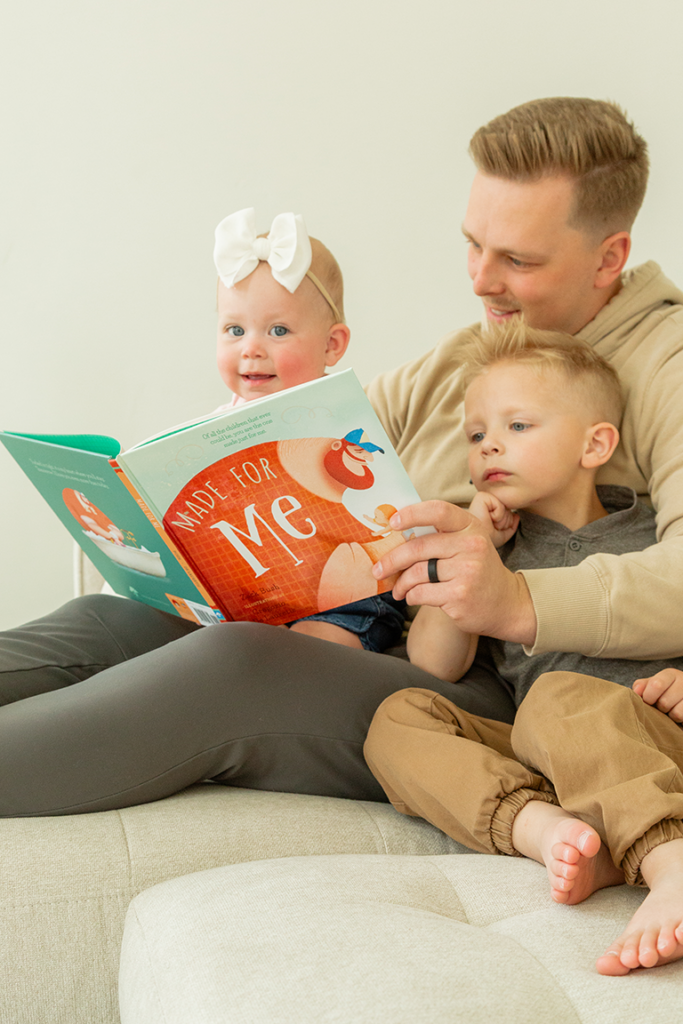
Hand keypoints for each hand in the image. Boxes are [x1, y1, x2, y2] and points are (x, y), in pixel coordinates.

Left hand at [372, 500, 536, 644]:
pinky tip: (413, 597)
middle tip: (378, 569)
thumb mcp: (468, 543)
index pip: (438, 511)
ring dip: (401, 584)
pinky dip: (411, 596)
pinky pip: (421, 593)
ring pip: (416, 573)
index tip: (392, 522)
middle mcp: (471, 545)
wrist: (505, 603)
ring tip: (398, 589)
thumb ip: (441, 534)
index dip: (412, 514)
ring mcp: (467, 571)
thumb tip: (396, 530)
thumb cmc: (477, 570)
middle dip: (392, 560)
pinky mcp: (460, 595)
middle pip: (418, 547)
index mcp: (471, 526)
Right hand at [468, 492, 518, 548]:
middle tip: (492, 527)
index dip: (505, 523)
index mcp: (488, 511)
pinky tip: (488, 518)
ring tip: (490, 524)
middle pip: (508, 508)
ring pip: (505, 506)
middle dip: (504, 521)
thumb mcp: (501, 536)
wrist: (476, 543)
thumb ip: (511, 526)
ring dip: (502, 520)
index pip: (508, 511)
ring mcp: (483, 499)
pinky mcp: (481, 497)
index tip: (494, 529)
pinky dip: (498, 514)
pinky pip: (499, 504)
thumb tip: (516, 515)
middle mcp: (485, 503)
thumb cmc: (485, 541)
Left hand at [632, 669, 682, 723]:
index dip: (648, 697)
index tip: (648, 701)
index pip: (656, 685)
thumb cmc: (663, 693)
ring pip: (676, 713)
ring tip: (671, 710)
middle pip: (664, 702)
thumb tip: (635, 692)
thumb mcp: (652, 686)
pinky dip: (678, 720)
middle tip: (661, 706)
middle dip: (659, 708)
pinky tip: (679, 714)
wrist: (681, 698)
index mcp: (670, 674)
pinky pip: (682, 718)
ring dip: (670, 716)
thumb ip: (641, 686)